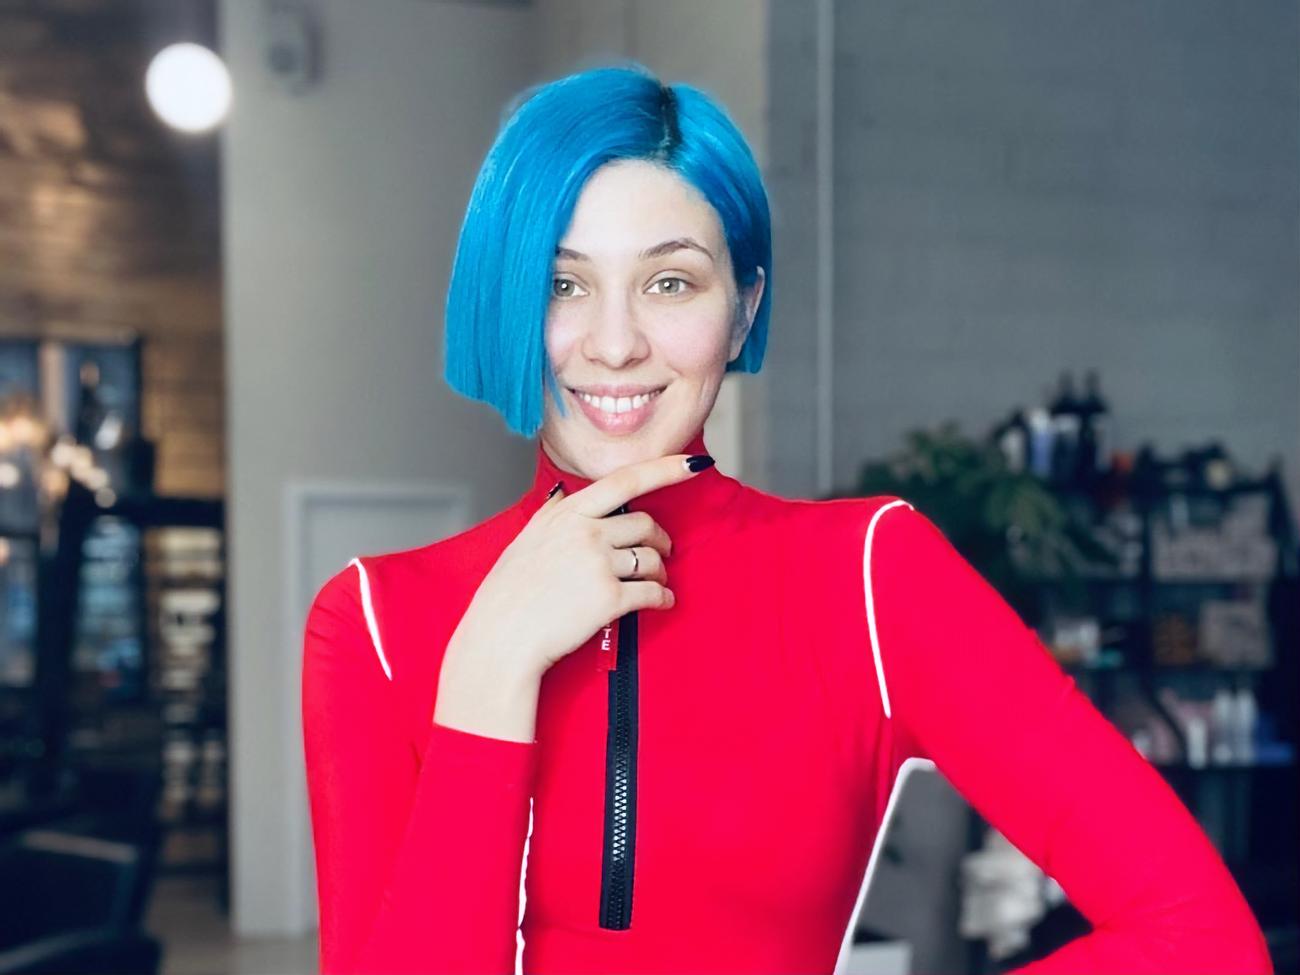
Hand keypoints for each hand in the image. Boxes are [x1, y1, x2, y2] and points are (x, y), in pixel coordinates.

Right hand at [446, 453, 708, 686]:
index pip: (625, 480)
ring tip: (656, 580)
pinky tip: (663, 602)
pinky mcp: (609, 599)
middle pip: (645, 523)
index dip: (664, 469)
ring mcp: (598, 565)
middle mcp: (586, 532)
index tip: (691, 464)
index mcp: (567, 513)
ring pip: (653, 558)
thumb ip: (551, 514)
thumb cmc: (508, 592)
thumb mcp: (525, 539)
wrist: (501, 637)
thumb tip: (565, 493)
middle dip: (660, 538)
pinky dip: (664, 598)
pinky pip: (653, 592)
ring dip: (661, 570)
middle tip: (661, 550)